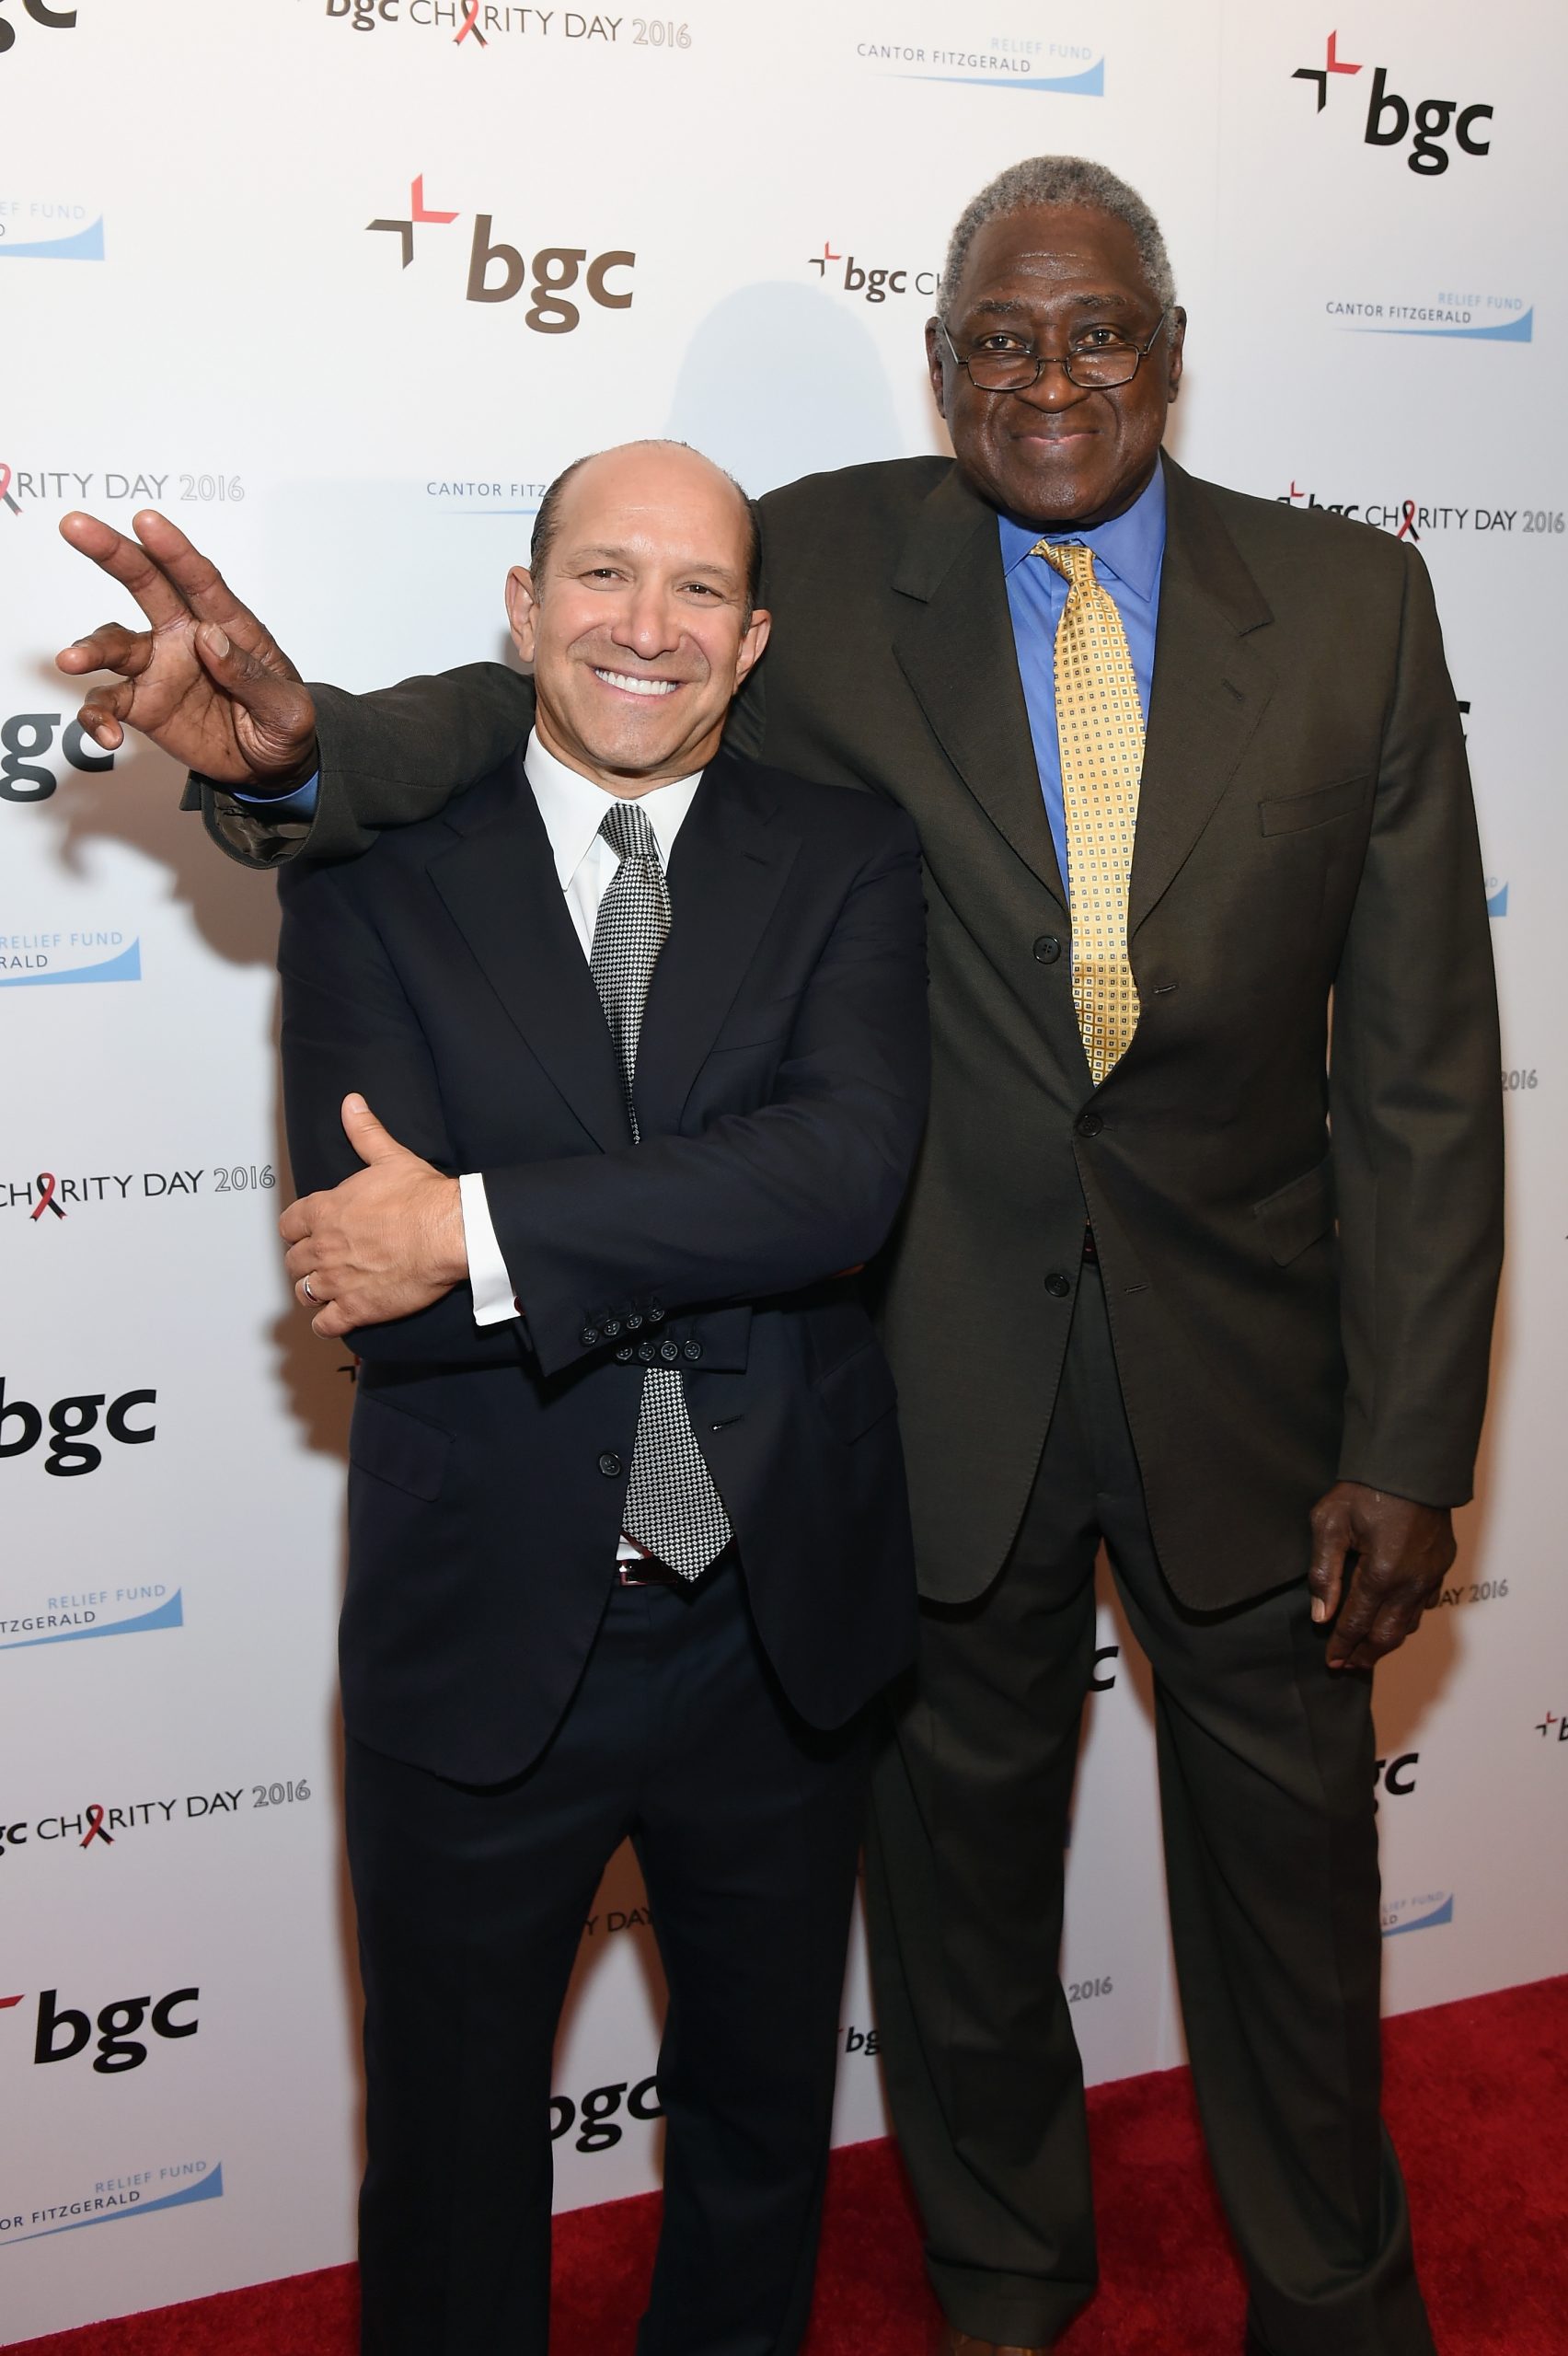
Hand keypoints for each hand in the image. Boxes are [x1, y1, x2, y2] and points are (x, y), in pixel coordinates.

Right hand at [55, 509, 317, 785]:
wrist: (270, 768)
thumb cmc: (284, 724)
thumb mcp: (287, 709)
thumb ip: (251, 676)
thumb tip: (210, 638)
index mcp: (228, 627)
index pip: (200, 580)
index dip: (174, 550)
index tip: (147, 522)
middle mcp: (185, 637)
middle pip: (145, 585)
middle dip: (112, 554)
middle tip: (75, 527)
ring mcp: (159, 668)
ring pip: (114, 644)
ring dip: (90, 648)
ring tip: (71, 660)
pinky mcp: (141, 703)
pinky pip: (107, 703)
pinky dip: (98, 716)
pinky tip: (107, 734)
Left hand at [281, 1096, 467, 1338]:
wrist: (449, 1231)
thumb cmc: (422, 1197)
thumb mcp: (390, 1157)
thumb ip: (365, 1132)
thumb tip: (352, 1104)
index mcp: (326, 1210)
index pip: (288, 1225)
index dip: (295, 1230)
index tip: (305, 1234)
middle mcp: (324, 1246)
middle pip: (293, 1261)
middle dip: (303, 1263)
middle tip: (319, 1264)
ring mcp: (337, 1279)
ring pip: (305, 1292)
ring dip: (313, 1292)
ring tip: (326, 1292)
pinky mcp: (357, 1307)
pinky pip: (326, 1324)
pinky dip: (328, 1323)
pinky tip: (337, 1319)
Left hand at [1307, 1481, 1455, 1670]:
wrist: (1412, 1463)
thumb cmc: (1365, 1488)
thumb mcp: (1330, 1523)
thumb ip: (1323, 1571)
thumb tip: (1321, 1616)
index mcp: (1380, 1573)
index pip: (1356, 1623)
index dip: (1341, 1646)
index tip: (1330, 1662)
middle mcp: (1411, 1582)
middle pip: (1387, 1636)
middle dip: (1365, 1655)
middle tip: (1347, 1667)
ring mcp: (1430, 1576)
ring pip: (1408, 1625)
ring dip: (1386, 1642)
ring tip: (1366, 1652)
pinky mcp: (1442, 1566)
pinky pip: (1423, 1605)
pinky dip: (1405, 1620)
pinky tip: (1392, 1621)